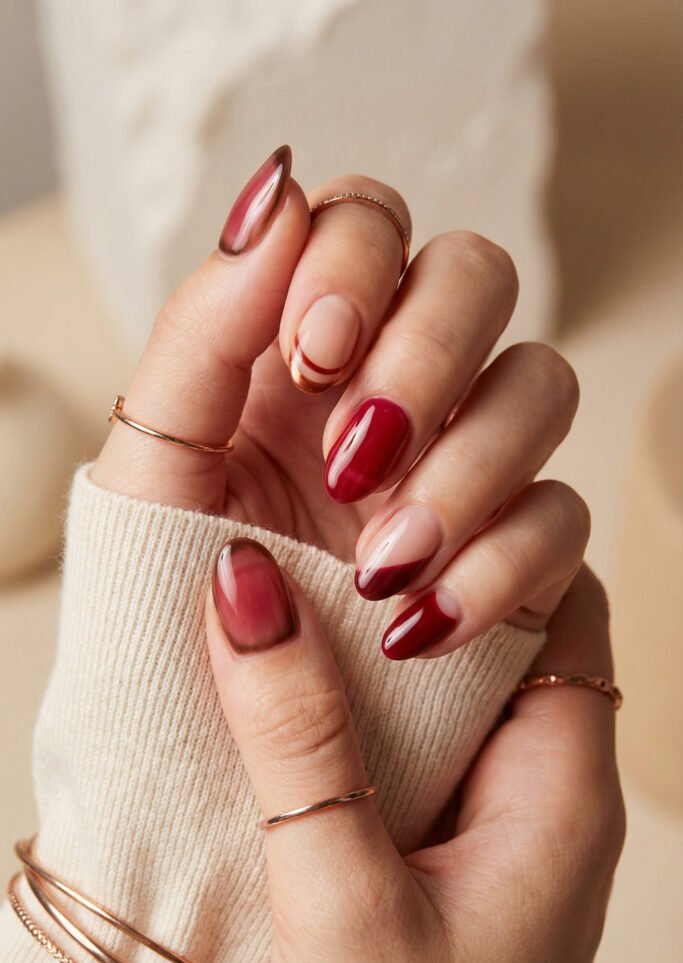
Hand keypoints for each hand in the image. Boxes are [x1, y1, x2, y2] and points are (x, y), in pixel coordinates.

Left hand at [92, 144, 588, 658]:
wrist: (216, 723)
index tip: (313, 357)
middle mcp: (395, 386)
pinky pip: (561, 517)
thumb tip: (273, 199)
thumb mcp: (157, 462)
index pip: (368, 220)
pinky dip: (498, 566)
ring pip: (539, 383)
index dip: (356, 265)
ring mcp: (463, 461)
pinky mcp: (516, 549)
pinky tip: (418, 621)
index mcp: (304, 346)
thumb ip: (202, 328)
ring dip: (465, 467)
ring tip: (379, 560)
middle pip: (476, 273)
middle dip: (425, 355)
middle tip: (354, 449)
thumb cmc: (171, 590)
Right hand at [206, 552, 624, 962]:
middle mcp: (542, 789)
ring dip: (377, 632)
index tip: (389, 515)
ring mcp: (494, 821)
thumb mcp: (339, 899)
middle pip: (507, 621)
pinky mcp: (442, 848)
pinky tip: (290, 687)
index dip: (491, 530)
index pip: (563, 595)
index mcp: (561, 786)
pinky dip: (356, 694)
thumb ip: (298, 741)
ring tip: (296, 589)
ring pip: (452, 675)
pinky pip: (414, 734)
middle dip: (425, 565)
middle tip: (327, 533)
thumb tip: (246, 582)